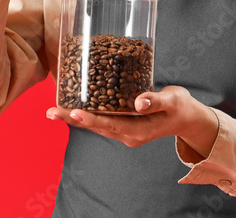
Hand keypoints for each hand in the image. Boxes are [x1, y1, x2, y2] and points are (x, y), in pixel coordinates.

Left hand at [45, 85, 219, 158]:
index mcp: (138, 130)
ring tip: (53, 111)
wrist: (186, 117)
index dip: (90, 118)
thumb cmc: (180, 106)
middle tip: (50, 112)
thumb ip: (155, 100)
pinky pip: (100, 120)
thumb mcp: (172, 100)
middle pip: (95, 127)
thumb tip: (138, 102)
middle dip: (71, 119)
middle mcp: (127, 134)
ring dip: (73, 117)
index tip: (72, 112)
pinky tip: (72, 106)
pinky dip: (85, 113)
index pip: (109, 124)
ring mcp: (124, 131)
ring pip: (95, 125)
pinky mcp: (122, 124)